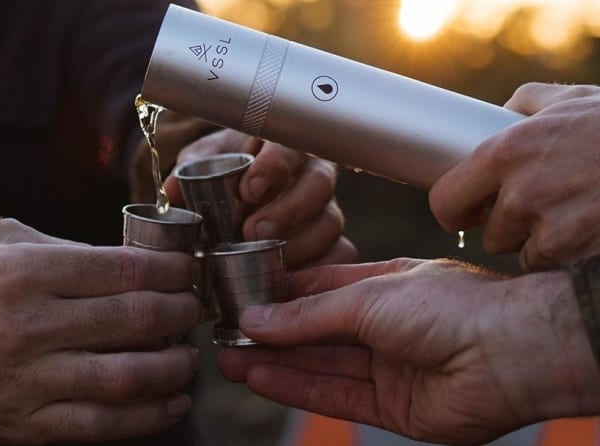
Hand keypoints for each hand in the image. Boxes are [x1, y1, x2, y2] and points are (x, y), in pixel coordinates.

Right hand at [0, 219, 200, 443]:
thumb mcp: (4, 242)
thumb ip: (69, 250)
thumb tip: (135, 263)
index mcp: (27, 271)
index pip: (126, 268)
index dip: (173, 270)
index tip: (188, 270)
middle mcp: (28, 325)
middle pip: (137, 319)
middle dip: (182, 313)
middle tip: (193, 310)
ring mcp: (25, 380)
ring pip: (128, 377)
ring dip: (174, 367)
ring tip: (187, 357)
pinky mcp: (21, 424)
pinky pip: (101, 425)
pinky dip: (147, 416)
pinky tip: (171, 401)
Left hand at [165, 128, 356, 267]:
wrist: (241, 195)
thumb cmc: (227, 173)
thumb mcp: (205, 164)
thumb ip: (189, 173)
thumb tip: (170, 194)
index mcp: (283, 145)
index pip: (290, 147)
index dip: (274, 167)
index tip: (249, 189)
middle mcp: (312, 174)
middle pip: (318, 186)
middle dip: (287, 210)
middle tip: (254, 232)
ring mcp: (326, 209)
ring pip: (329, 223)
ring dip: (299, 245)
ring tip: (267, 260)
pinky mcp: (333, 241)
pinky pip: (339, 255)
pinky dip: (317, 269)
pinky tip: (289, 280)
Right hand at [218, 259, 599, 444]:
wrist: (510, 351)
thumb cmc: (450, 305)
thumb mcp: (368, 296)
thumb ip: (309, 313)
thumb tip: (256, 319)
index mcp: (383, 287)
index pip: (317, 290)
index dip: (278, 296)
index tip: (239, 298)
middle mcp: (383, 327)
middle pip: (313, 333)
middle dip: (269, 335)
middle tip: (225, 336)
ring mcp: (388, 368)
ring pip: (319, 366)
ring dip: (274, 364)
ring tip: (230, 361)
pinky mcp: (392, 408)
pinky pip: (335, 396)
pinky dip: (296, 388)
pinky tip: (262, 378)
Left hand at [430, 83, 599, 270]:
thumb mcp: (575, 101)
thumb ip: (529, 104)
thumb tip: (501, 113)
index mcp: (507, 152)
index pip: (446, 199)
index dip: (454, 209)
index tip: (466, 211)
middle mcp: (521, 193)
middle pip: (489, 234)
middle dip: (507, 227)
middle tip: (538, 210)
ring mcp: (549, 229)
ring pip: (521, 254)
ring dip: (539, 243)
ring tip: (573, 215)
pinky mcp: (574, 254)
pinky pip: (552, 266)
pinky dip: (566, 257)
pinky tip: (587, 231)